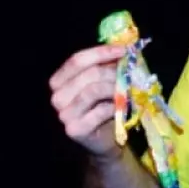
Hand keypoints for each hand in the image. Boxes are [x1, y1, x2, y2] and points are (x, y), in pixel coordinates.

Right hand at [49, 44, 125, 158]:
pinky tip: (121, 108)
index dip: (101, 52)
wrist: (105, 138)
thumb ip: (108, 66)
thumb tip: (125, 48)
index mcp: (59, 81)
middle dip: (114, 72)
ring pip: (94, 90)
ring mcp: (64, 114)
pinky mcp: (75, 129)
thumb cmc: (104, 106)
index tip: (123, 50)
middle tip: (131, 75)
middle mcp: (57, 97)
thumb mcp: (104, 82)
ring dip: (116, 88)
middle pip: (88, 74)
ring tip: (128, 91)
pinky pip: (100, 110)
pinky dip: (115, 106)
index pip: (77, 60)